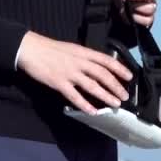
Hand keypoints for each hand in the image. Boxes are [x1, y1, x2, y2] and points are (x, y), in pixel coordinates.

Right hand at [17, 31, 132, 113]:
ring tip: (115, 104)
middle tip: (125, 96)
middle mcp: (79, 62)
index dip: (119, 68)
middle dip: (116, 86)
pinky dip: (84, 105)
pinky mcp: (59, 83)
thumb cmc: (51, 49)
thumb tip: (98, 67)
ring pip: (92, 86)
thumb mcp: (72, 49)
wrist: (31, 49)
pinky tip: (92, 111)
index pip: (106, 60)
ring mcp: (69, 73)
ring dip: (105, 96)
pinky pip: (74, 96)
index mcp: (83, 52)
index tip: (129, 76)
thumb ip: (84, 57)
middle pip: (102, 75)